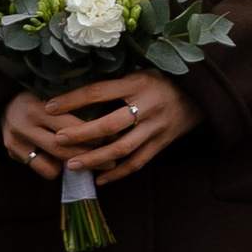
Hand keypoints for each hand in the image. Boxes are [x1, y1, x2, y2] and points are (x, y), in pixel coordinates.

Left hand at [2, 71, 201, 188]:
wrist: (202, 94)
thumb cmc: (164, 79)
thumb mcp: (140, 72)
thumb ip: (115, 84)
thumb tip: (77, 92)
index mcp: (137, 83)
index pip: (98, 91)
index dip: (72, 100)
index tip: (49, 106)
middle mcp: (146, 107)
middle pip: (109, 124)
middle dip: (80, 134)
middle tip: (57, 140)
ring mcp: (155, 128)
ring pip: (122, 148)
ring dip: (95, 159)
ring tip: (73, 165)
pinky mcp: (162, 144)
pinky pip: (138, 162)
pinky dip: (118, 173)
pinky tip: (100, 179)